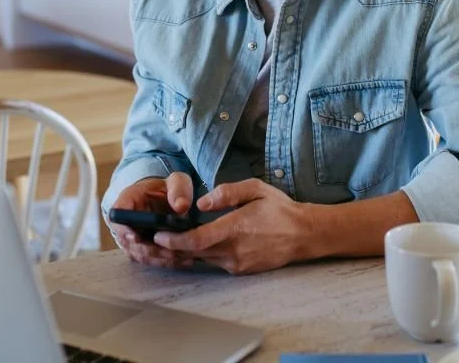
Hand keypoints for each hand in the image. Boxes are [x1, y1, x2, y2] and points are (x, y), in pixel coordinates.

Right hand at [109, 173, 194, 268]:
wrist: (165, 198)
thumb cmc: (168, 189)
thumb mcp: (177, 182)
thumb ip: (179, 189)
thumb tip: (181, 206)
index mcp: (129, 198)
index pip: (117, 214)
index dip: (123, 228)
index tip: (137, 237)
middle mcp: (124, 220)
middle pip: (128, 240)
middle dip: (150, 248)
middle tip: (171, 251)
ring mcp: (130, 237)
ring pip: (139, 253)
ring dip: (159, 257)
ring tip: (182, 256)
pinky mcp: (139, 249)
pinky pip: (148, 259)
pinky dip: (164, 261)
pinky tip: (182, 260)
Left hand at [154, 178, 310, 274]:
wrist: (303, 234)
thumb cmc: (279, 208)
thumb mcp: (255, 188)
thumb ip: (226, 193)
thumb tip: (201, 203)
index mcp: (235, 228)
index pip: (196, 239)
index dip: (173, 239)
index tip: (157, 233)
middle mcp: (233, 251)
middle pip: (194, 252)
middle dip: (173, 245)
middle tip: (155, 236)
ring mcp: (237, 264)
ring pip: (203, 258)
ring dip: (188, 249)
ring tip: (174, 236)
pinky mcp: (241, 270)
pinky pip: (215, 262)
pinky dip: (204, 254)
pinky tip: (200, 242)